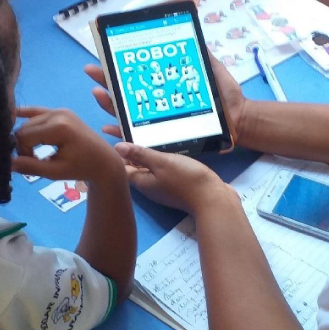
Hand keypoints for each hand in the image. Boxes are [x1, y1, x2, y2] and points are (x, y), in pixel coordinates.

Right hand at [12, 107, 124, 184]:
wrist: (104, 161)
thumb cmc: (81, 168)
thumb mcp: (56, 172)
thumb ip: (31, 167)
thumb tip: (8, 163)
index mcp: (59, 127)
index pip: (24, 136)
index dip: (23, 152)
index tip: (33, 164)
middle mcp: (58, 113)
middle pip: (25, 128)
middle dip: (24, 145)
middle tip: (34, 160)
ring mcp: (60, 110)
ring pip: (29, 122)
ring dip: (27, 137)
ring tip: (36, 152)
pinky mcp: (61, 111)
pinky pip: (38, 111)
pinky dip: (26, 114)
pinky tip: (14, 113)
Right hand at [83, 48, 246, 138]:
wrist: (237, 119)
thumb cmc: (223, 95)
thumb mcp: (210, 67)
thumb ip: (199, 50)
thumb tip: (190, 24)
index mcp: (163, 85)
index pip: (136, 75)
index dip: (119, 66)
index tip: (105, 54)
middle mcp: (154, 103)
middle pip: (124, 91)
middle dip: (105, 80)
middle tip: (92, 69)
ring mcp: (155, 121)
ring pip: (124, 113)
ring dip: (108, 104)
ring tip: (98, 93)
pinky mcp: (162, 136)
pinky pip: (137, 137)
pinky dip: (122, 133)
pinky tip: (110, 129)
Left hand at [114, 143, 237, 214]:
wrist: (212, 199)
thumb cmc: (185, 179)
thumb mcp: (161, 162)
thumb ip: (140, 155)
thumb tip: (116, 147)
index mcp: (142, 181)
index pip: (122, 167)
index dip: (118, 153)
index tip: (117, 134)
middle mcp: (149, 186)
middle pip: (135, 168)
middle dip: (131, 152)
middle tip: (129, 130)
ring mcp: (163, 187)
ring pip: (149, 169)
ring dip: (146, 155)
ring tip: (145, 136)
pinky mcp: (176, 185)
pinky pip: (163, 171)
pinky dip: (160, 160)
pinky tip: (165, 149)